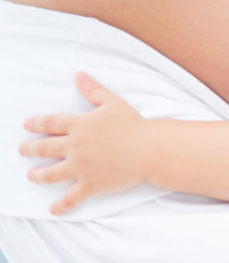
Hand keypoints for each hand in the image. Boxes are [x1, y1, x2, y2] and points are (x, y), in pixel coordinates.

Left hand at [19, 72, 147, 214]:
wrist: (149, 149)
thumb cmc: (134, 125)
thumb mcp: (113, 102)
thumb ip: (93, 89)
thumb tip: (78, 75)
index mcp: (80, 125)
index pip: (50, 123)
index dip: (36, 124)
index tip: (26, 125)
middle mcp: (75, 147)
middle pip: (44, 148)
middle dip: (30, 149)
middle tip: (23, 150)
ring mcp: (81, 167)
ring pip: (51, 173)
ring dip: (38, 175)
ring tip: (31, 175)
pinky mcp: (90, 184)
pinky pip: (71, 198)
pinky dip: (61, 205)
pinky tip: (53, 209)